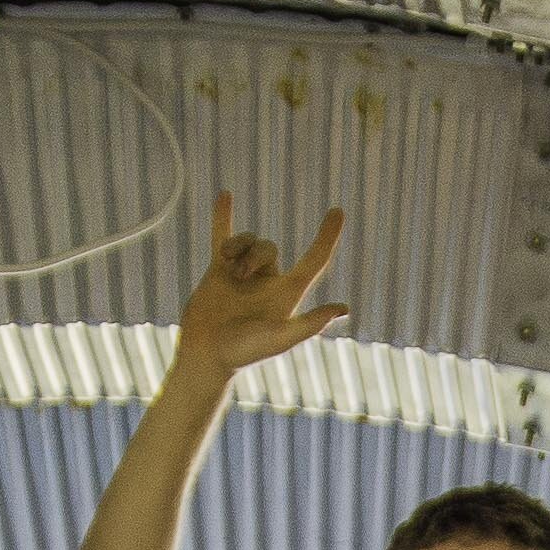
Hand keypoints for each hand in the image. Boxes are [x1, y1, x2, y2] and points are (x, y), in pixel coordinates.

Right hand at [172, 193, 352, 381]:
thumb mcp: (279, 338)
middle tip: (241, 277)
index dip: (327, 237)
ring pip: (248, 242)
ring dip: (238, 247)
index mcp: (287, 294)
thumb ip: (309, 324)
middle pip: (270, 248)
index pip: (314, 260)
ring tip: (226, 267)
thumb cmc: (244, 352)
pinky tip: (225, 195)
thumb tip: (343, 309)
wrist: (206, 354)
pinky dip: (223, 217)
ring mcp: (243, 275)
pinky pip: (222, 237)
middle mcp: (268, 282)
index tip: (338, 211)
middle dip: (254, 255)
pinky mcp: (219, 271)